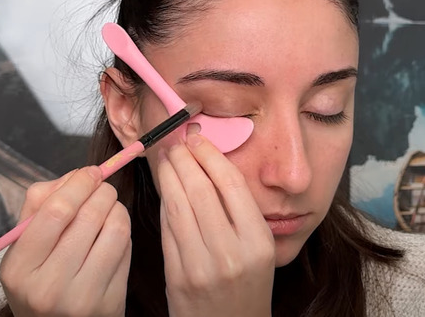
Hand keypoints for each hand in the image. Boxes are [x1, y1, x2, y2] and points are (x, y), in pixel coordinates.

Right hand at [0, 167, 131, 316]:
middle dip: (102, 191)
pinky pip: (126, 250)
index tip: (89, 172)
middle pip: (88, 216)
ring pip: (115, 229)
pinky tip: (113, 232)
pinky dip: (123, 230)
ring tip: (109, 207)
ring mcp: (83, 298)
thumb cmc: (39, 280)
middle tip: (102, 186)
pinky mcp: (111, 303)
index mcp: (19, 269)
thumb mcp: (23, 250)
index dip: (78, 184)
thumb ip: (39, 207)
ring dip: (117, 207)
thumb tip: (78, 176)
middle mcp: (49, 287)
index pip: (55, 211)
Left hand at [157, 129, 274, 316]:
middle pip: (201, 190)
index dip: (210, 155)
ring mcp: (202, 266)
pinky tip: (164, 190)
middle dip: (184, 159)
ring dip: (168, 176)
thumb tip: (210, 165)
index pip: (231, 184)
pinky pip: (167, 230)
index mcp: (259, 241)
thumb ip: (240, 213)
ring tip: (166, 159)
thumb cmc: (247, 287)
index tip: (198, 138)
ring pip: (179, 206)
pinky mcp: (177, 277)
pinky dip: (164, 204)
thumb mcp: (260, 250)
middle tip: (176, 142)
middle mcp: (232, 253)